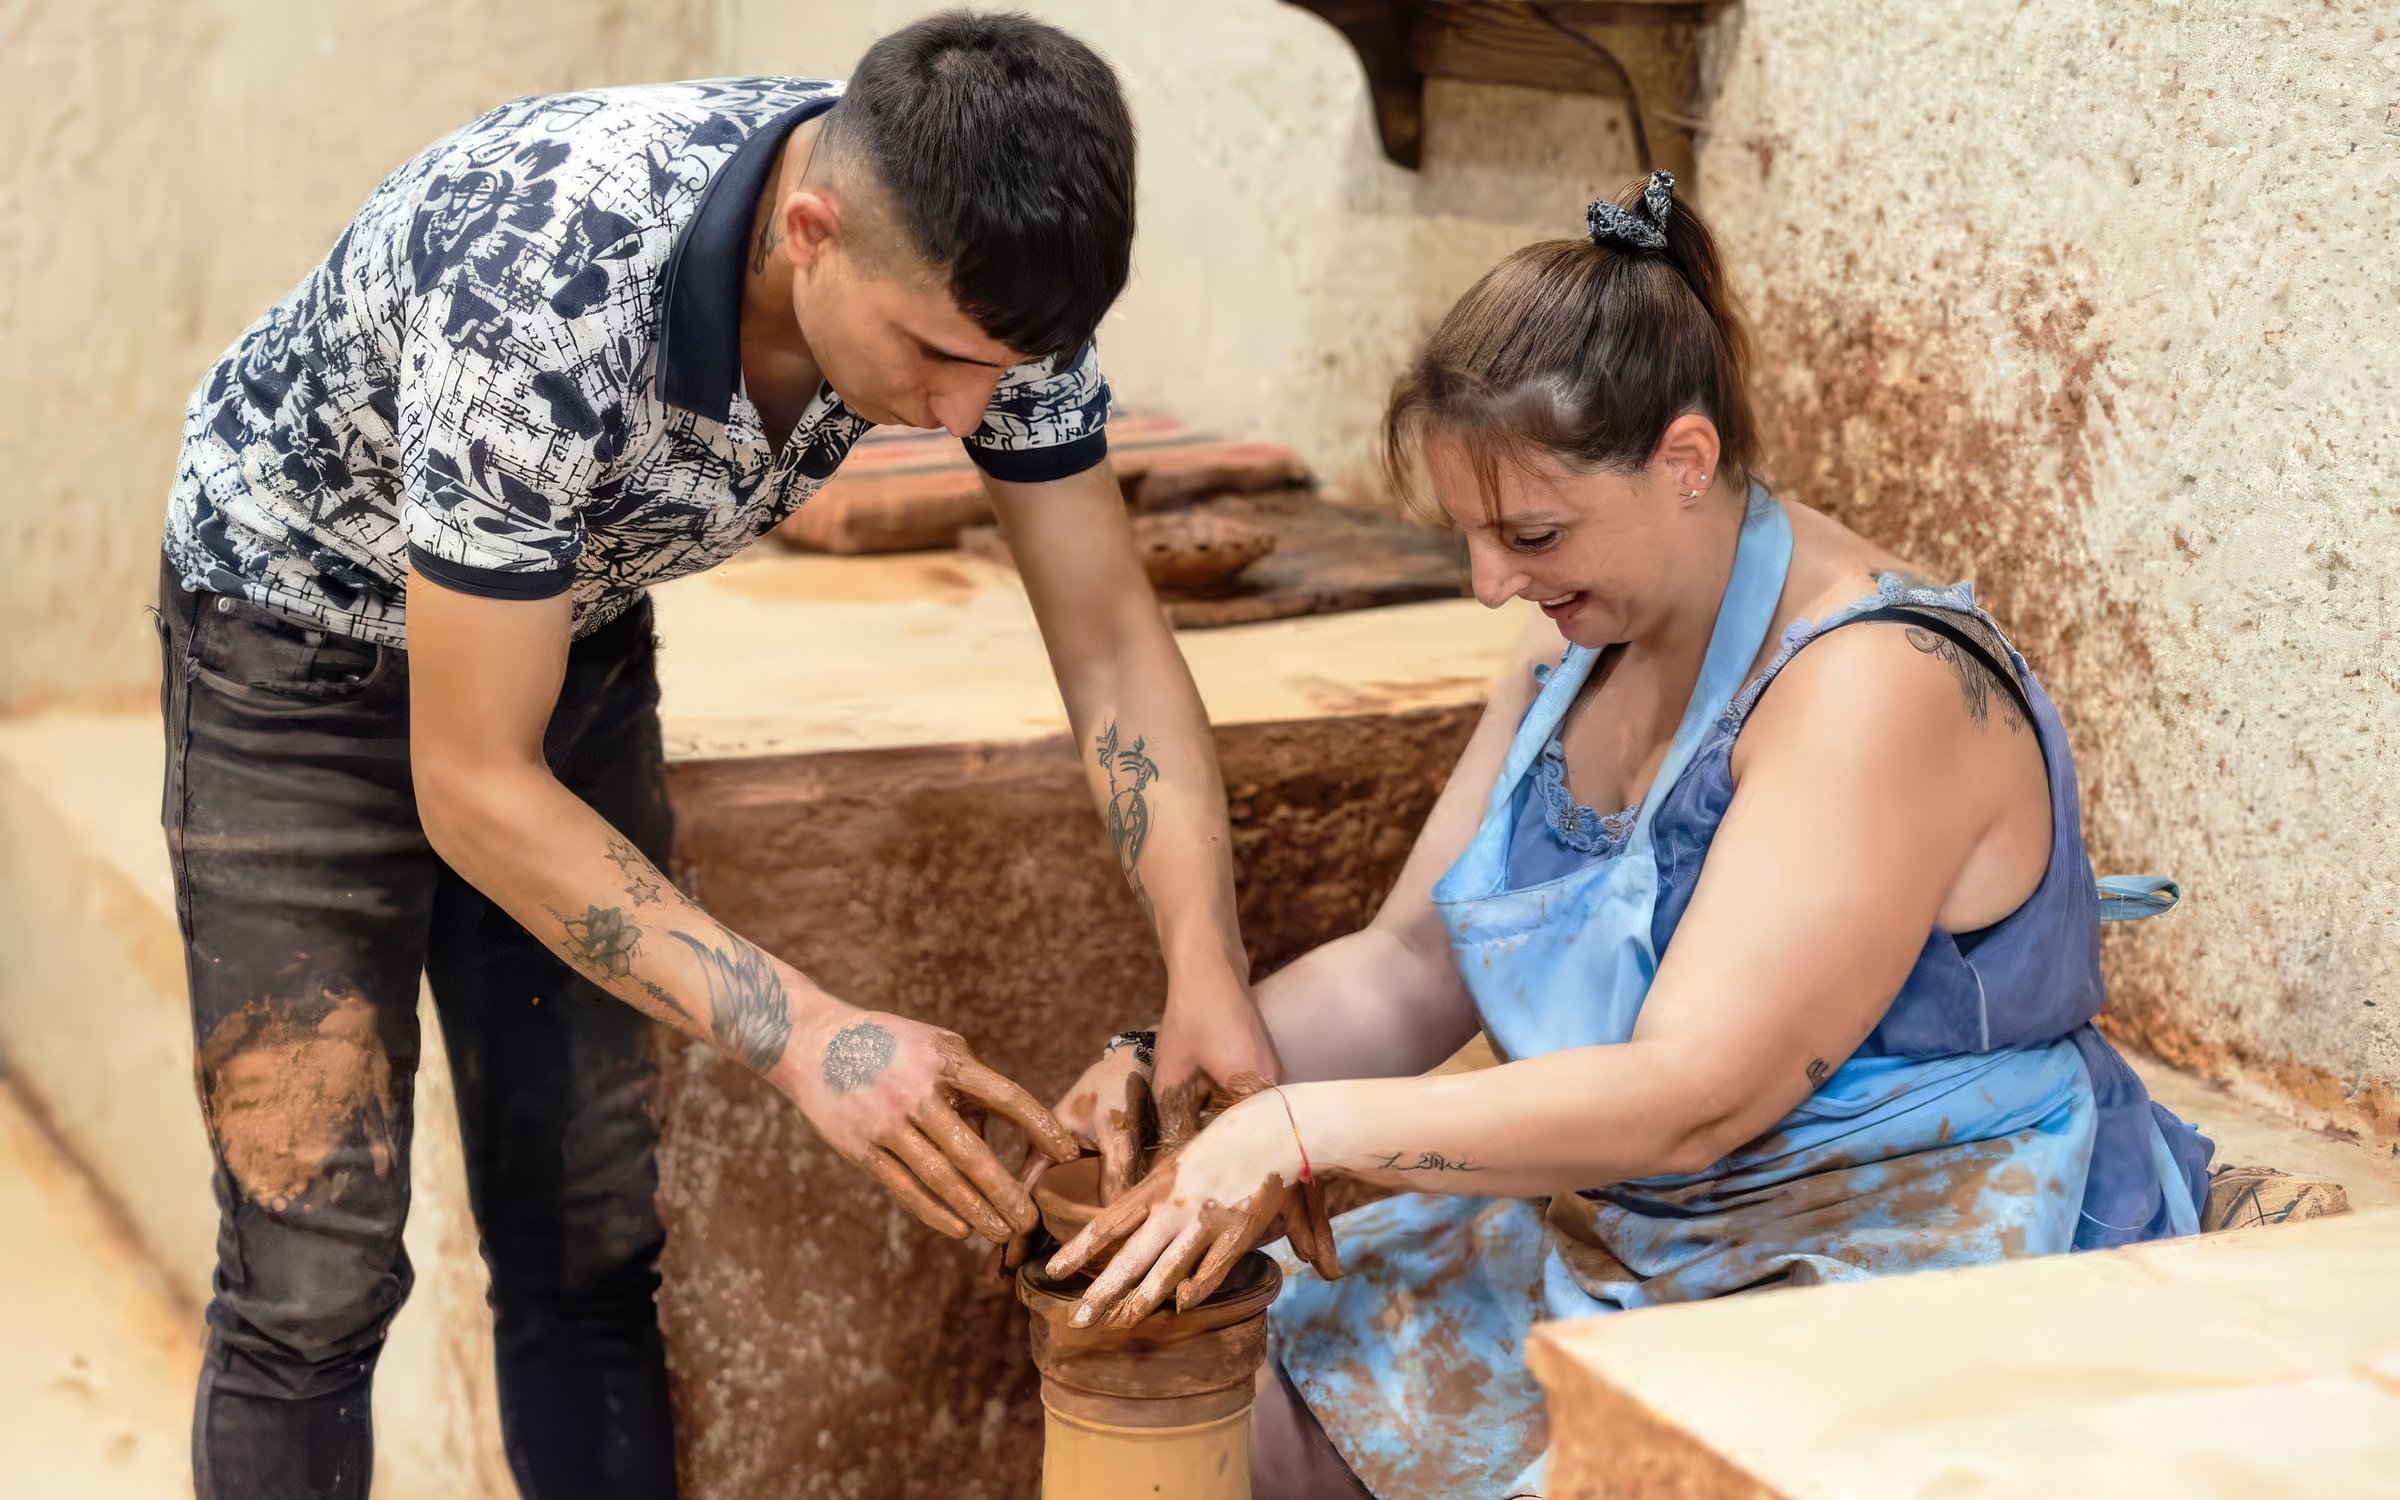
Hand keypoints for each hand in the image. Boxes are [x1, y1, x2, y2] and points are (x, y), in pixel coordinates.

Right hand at [778, 1005, 1077, 1244]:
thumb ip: (971, 1079)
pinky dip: (934, 1211)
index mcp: (946, 1061)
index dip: (1040, 1128)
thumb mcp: (935, 1044)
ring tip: (1001, 1233)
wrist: (810, 1039)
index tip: (1066, 1154)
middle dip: (1006, 1192)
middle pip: (973, 1153)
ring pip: (940, 1178)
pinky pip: (904, 1187)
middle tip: (1031, 1221)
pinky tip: (959, 1229)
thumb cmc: (888, 1042)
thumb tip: (1008, 1123)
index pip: (1005, 1098)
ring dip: (975, 1211)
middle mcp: (917, 1092)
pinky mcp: (861, 1147)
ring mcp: (887, 1122)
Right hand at [992, 1033, 1152, 1275]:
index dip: (1013, 1225)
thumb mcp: (1118, 1129)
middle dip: (1008, 1233)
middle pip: (1018, 1199)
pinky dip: (1046, 1213)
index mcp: (1043, 1140)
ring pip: (1033, 1197)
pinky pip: (1053, 1191)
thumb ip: (1115, 1170)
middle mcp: (1043, 1150)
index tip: (1006, 1259)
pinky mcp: (1072, 1156)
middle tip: (1002, 1274)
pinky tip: (1044, 1236)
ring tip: (1012, 1265)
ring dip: (1023, 1225)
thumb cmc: (1122, 1088)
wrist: (1136, 1056)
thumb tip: (1110, 1219)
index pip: (1020, 1191)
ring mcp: (1055, 1154)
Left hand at [1045, 1088, 1338, 1328]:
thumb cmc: (1227, 1141)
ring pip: (1166, 1268)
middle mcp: (1173, 1207)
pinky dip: (1197, 1287)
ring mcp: (1204, 1221)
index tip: (1052, 1271)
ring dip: (1141, 1300)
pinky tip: (1181, 1307)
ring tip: (1120, 1324)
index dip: (1079, 1249)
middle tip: (1076, 1320)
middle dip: (1102, 1291)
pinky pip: (1213, 1267)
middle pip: (1130, 1256)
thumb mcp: (1180, 1163)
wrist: (1275, 1127)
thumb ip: (1158, 1194)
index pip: (1108, 1223)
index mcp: (1156, 1186)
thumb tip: (1133, 1214)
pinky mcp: (1237, 1231)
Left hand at [1153, 967, 1281, 1146]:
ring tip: (1194, 1128)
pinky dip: (1228, 1101)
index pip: (1241, 1137)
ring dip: (1223, 1119)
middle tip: (1189, 1151)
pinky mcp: (1267, 1062)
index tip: (1192, 1164)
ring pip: (1249, 1110)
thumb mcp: (1172, 1066)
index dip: (1215, 1152)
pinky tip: (1204, 1101)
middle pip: (1248, 1126)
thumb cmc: (1191, 1013)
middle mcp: (1275, 1080)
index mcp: (1254, 1083)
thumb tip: (1166, 1147)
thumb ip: (1170, 1111)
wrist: (1211, 967)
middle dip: (1218, 1138)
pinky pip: (1251, 1094)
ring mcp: (1275, 1070)